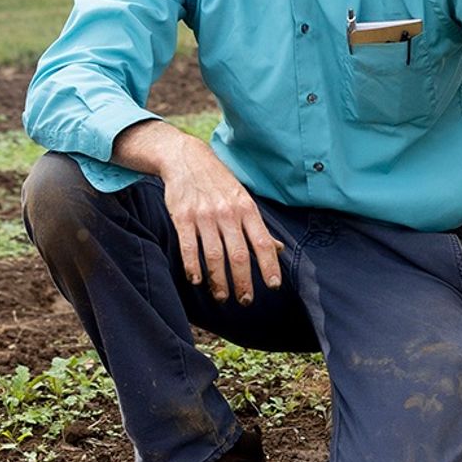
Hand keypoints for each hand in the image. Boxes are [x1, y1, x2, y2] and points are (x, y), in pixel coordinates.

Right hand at [160, 138, 283, 304]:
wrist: (187, 160)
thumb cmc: (220, 184)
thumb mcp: (244, 200)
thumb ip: (258, 226)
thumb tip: (278, 249)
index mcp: (247, 209)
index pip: (262, 242)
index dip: (269, 265)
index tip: (274, 285)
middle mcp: (228, 213)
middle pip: (238, 254)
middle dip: (243, 280)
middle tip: (246, 300)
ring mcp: (204, 216)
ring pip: (214, 255)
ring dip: (219, 280)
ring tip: (223, 297)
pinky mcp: (182, 217)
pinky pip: (188, 247)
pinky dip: (192, 266)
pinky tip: (197, 281)